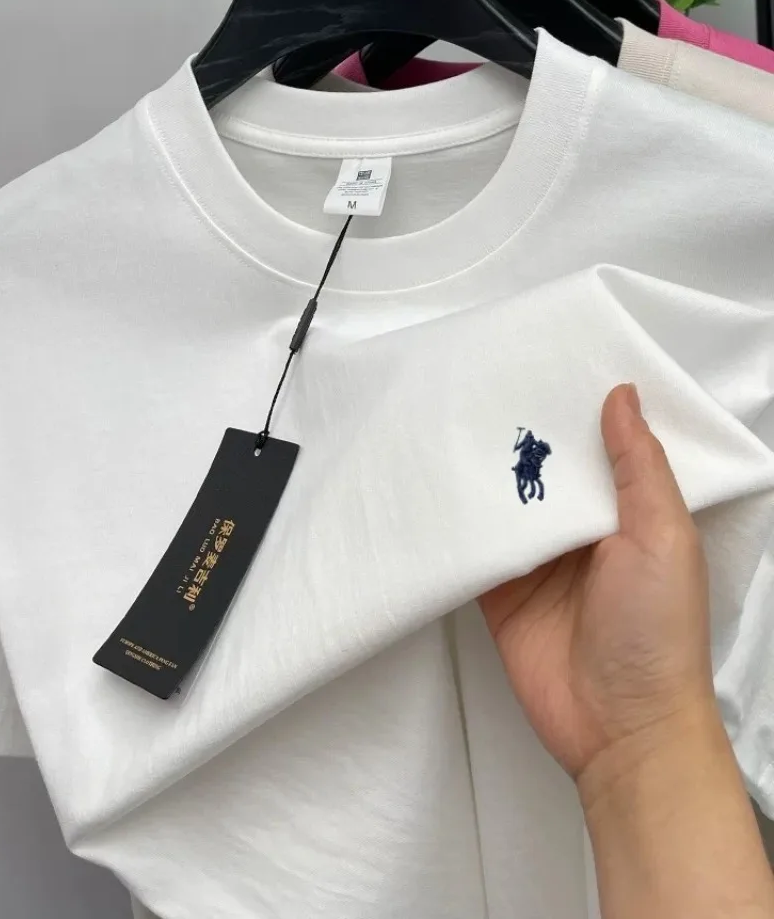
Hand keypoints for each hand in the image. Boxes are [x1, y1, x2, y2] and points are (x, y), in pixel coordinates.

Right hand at [480, 384, 717, 785]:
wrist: (621, 729)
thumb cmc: (658, 632)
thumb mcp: (662, 536)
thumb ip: (640, 467)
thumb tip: (621, 395)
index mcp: (630, 514)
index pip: (598, 450)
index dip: (576, 412)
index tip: (545, 365)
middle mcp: (584, 534)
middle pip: (547, 473)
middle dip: (522, 437)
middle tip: (483, 384)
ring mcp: (540, 564)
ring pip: (507, 505)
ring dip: (485, 476)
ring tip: (449, 422)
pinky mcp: (503, 593)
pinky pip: (476, 550)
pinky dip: (457, 526)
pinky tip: (433, 489)